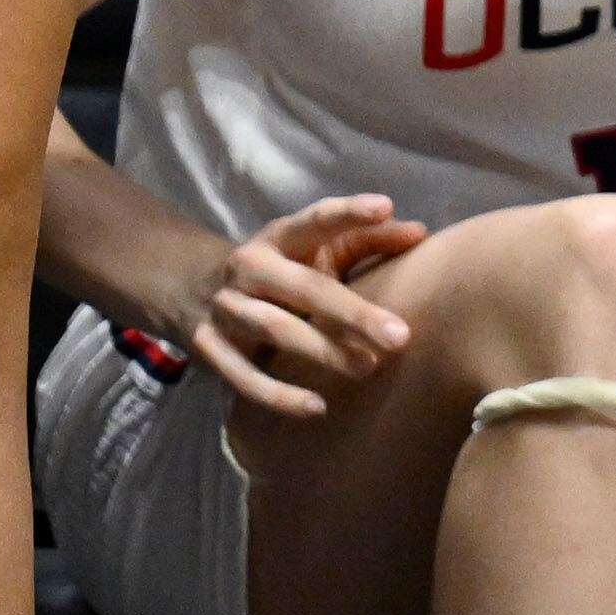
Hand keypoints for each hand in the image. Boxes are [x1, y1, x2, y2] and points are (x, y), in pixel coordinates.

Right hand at [187, 195, 426, 420]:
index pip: (314, 220)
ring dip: (323, 350)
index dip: (347, 213)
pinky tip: (317, 407)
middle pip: (303, 287)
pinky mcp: (209, 348)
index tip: (384, 207)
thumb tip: (421, 233)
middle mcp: (248, 267)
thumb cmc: (281, 269)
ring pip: (275, 329)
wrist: (194, 289)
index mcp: (278, 237)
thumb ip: (367, 239)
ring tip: (369, 368)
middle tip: (400, 336)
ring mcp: (225, 308)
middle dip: (352, 312)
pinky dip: (280, 395)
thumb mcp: (315, 248)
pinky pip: (244, 376)